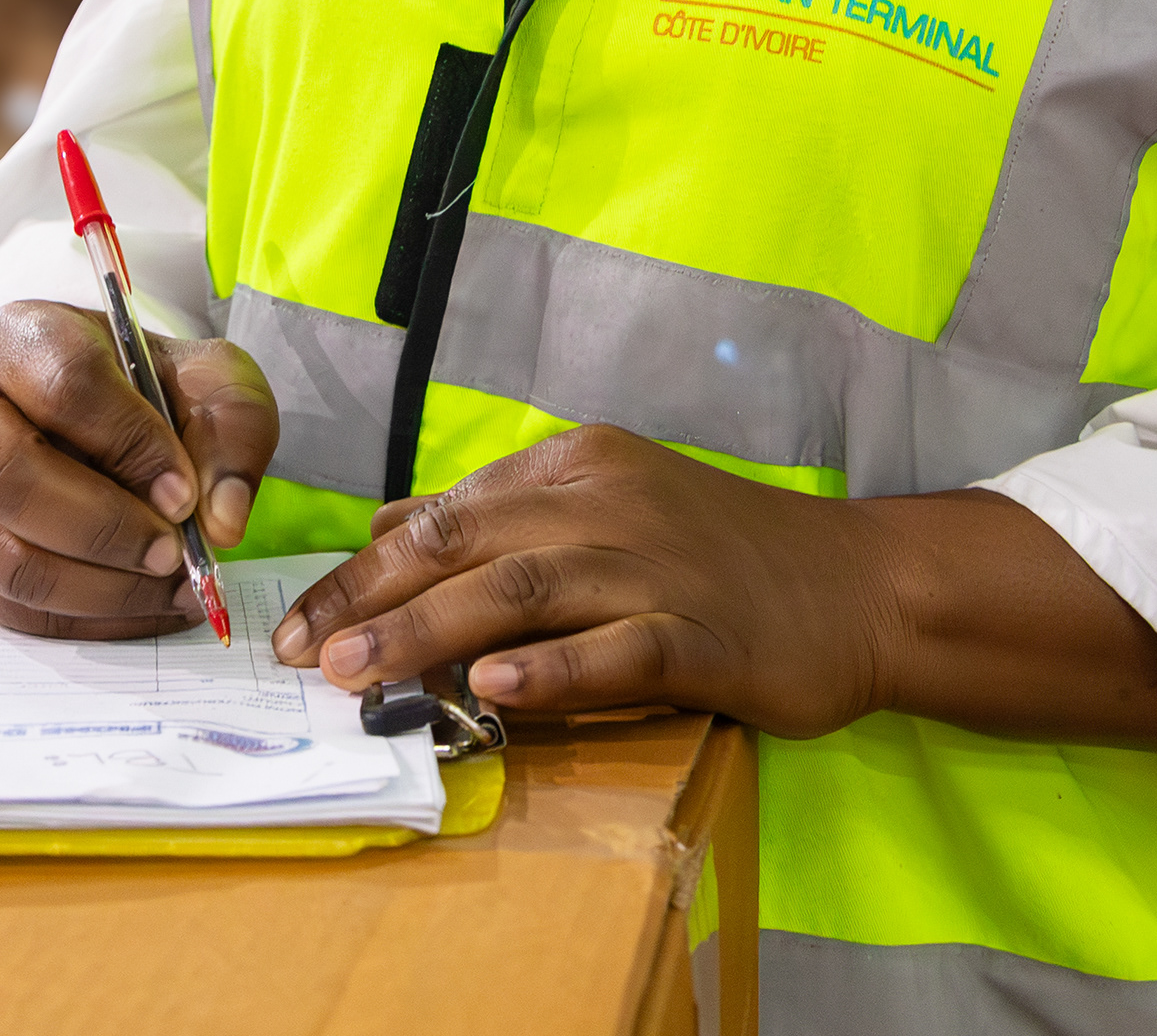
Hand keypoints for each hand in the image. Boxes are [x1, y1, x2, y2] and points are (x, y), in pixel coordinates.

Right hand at [0, 300, 275, 638]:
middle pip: (9, 478)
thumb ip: (232, 432)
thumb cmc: (149, 390)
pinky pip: (8, 607)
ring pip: (5, 557)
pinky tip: (142, 604)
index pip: (65, 387)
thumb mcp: (209, 381)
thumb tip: (221, 522)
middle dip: (105, 529)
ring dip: (100, 588)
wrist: (102, 415)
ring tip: (168, 584)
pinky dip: (86, 620)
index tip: (184, 492)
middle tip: (172, 551)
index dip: (130, 445)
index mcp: (21, 338)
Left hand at [273, 424, 896, 733]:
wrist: (860, 584)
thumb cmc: (721, 552)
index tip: (296, 622)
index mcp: (575, 467)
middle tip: (304, 655)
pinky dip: (550, 668)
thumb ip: (501, 519)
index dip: (361, 571)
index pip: (443, 515)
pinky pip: (617, 650)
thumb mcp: (604, 507)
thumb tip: (388, 531)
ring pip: (523, 593)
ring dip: (429, 634)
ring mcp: (658, 567)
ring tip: (359, 674)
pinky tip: (492, 689)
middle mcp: (607, 504)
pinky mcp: (706, 636)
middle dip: (372, 602)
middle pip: (466, 548)